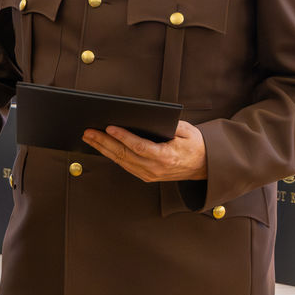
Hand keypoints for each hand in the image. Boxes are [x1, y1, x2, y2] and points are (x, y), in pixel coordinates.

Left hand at [82, 120, 206, 181]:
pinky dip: (111, 155)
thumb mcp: (186, 130)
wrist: (205, 166)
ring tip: (89, 137)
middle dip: (104, 142)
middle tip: (88, 131)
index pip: (139, 146)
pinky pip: (125, 165)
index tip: (109, 127)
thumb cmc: (195, 145)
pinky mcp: (147, 176)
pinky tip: (101, 147)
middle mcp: (156, 168)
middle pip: (124, 154)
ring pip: (121, 161)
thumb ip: (168, 125)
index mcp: (166, 156)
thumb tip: (146, 117)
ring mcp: (150, 174)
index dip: (123, 137)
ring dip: (103, 149)